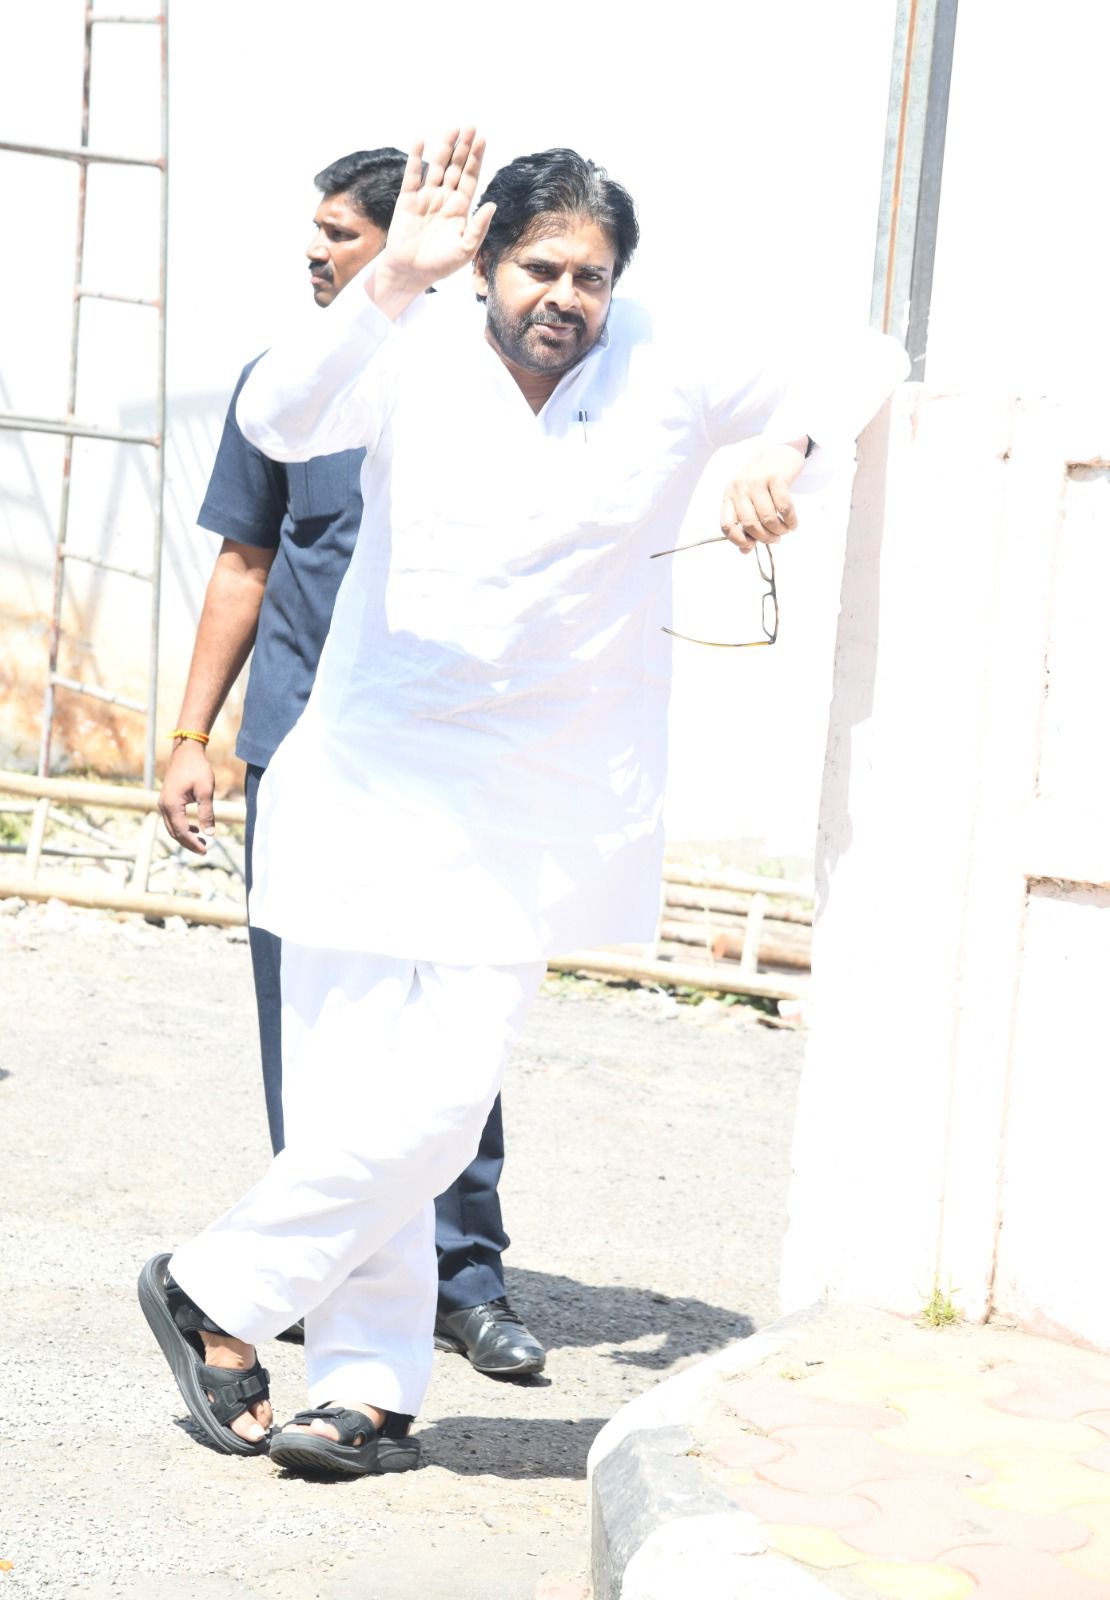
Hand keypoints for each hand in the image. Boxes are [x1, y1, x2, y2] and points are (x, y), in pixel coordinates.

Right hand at [159, 739, 215, 855]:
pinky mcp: (167, 800)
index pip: (182, 831)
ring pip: (171, 827)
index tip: (206, 850)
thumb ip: (207, 813)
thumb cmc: (197, 769)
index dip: (193, 843)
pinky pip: (172, 819)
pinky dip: (182, 827)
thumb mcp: (206, 791)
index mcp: (172, 805)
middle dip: (188, 843)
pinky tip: (195, 828)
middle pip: (174, 832)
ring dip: (185, 836)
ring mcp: (163, 802)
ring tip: (202, 841)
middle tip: (204, 850)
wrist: (187, 751)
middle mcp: (163, 805)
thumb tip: (211, 834)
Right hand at [372, 127, 495, 315]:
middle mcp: (444, 198)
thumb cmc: (440, 264)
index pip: (469, 178)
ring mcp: (426, 197)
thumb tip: (492, 204)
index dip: (475, 159)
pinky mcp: (407, 200)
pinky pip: (412, 175)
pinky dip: (416, 159)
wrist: (411, 273)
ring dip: (444, 148)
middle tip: (471, 126)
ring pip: (437, 167)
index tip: (481, 140)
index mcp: (460, 209)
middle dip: (463, 148)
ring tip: (452, 129)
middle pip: (455, 167)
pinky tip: (420, 142)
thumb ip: (478, 228)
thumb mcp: (465, 250)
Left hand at [720, 441, 806, 552]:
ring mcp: (757, 481)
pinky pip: (784, 507)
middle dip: (764, 538)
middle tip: (775, 539)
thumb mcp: (748, 499)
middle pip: (749, 524)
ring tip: (784, 531)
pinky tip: (793, 523)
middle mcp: (740, 488)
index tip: (751, 546)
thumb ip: (745, 523)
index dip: (738, 540)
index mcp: (729, 495)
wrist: (779, 452)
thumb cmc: (762, 482)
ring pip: (767, 517)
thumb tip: (745, 551)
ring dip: (779, 530)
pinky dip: (791, 520)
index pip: (726, 525)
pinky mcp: (776, 477)